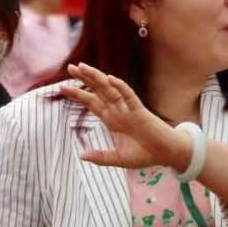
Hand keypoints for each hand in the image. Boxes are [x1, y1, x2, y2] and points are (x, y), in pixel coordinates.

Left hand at [59, 63, 188, 170]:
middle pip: (98, 91)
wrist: (166, 155)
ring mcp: (128, 109)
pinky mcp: (140, 111)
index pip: (91, 102)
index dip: (77, 94)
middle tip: (70, 67)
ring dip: (97, 78)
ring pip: (110, 89)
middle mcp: (118, 111)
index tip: (61, 87)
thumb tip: (81, 155)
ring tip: (83, 67)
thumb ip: (100, 157)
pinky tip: (110, 79)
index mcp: (111, 120)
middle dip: (84, 79)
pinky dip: (120, 87)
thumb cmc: (144, 155)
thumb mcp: (118, 159)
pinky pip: (129, 96)